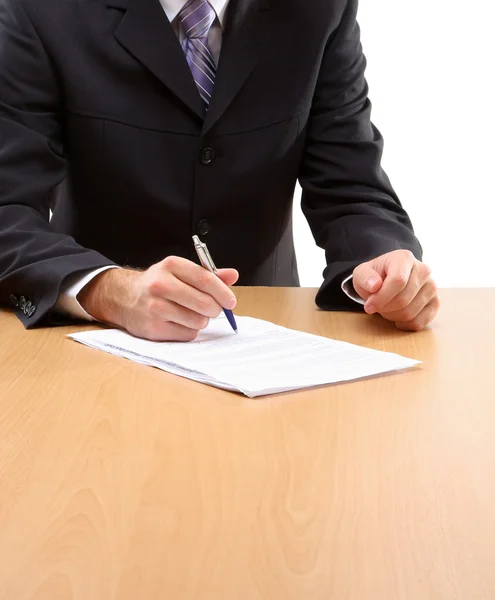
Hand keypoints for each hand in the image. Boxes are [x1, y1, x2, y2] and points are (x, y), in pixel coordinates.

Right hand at [78, 256, 238, 340]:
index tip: (231, 301)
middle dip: (215, 309)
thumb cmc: (159, 284)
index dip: (223, 293)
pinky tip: (179, 323)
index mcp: (172, 266)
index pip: (206, 280)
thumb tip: (233, 275)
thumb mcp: (180, 272)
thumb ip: (208, 274)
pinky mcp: (153, 328)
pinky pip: (187, 334)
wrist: (125, 297)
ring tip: (191, 315)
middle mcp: (161, 285)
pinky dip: (189, 331)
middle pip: (204, 303)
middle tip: (213, 310)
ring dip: (201, 321)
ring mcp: (155, 307)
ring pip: (198, 321)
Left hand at [352, 250, 439, 330]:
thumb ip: (364, 277)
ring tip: (386, 308)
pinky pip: (419, 322)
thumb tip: (375, 285)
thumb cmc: (375, 277)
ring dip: (392, 317)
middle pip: (403, 300)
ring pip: (410, 313)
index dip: (381, 298)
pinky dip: (404, 325)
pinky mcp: (435, 303)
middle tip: (376, 307)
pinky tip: (396, 317)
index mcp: (404, 258)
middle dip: (384, 308)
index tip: (368, 306)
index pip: (398, 281)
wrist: (388, 279)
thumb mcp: (362, 273)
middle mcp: (423, 270)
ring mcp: (432, 287)